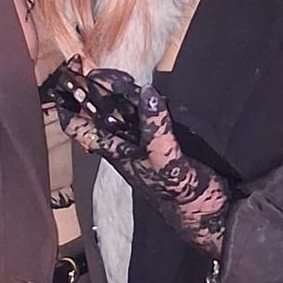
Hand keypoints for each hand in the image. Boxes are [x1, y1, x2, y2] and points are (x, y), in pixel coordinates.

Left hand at [53, 69, 231, 256]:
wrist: (214, 217)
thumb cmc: (185, 200)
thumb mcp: (167, 165)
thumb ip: (156, 131)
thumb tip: (148, 94)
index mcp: (118, 153)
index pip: (79, 127)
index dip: (67, 102)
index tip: (68, 74)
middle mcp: (128, 145)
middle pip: (101, 111)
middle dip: (96, 87)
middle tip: (99, 65)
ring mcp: (147, 142)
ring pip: (125, 110)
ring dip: (122, 91)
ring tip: (123, 72)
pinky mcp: (169, 140)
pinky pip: (151, 114)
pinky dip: (149, 99)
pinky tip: (152, 87)